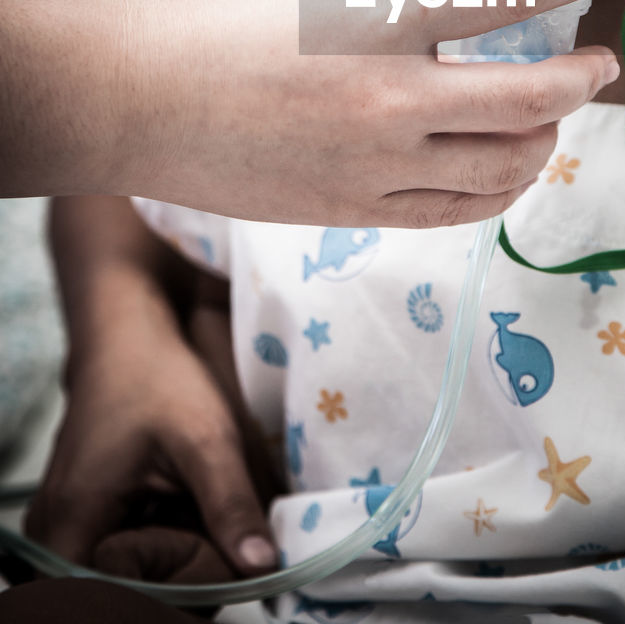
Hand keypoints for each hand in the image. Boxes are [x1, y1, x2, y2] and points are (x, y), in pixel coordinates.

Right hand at [25, 305, 278, 578]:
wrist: (127, 332)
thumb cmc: (156, 374)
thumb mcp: (205, 438)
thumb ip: (232, 504)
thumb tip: (264, 566)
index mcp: (73, 526)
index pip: (119, 601)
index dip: (173, 595)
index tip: (215, 568)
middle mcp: (56, 536)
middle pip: (120, 592)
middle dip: (175, 577)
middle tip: (218, 540)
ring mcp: (65, 527)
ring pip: (124, 574)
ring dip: (169, 559)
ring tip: (200, 515)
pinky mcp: (82, 515)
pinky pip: (119, 552)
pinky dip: (158, 540)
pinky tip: (184, 509)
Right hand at [119, 0, 618, 223]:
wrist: (136, 104)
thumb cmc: (216, 31)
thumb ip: (399, 8)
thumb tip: (466, 12)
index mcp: (376, 26)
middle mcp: (389, 105)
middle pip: (529, 103)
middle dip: (580, 82)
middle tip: (596, 66)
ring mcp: (374, 171)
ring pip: (503, 170)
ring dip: (543, 140)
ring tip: (547, 119)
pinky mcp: (353, 214)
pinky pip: (454, 212)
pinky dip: (495, 187)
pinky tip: (497, 166)